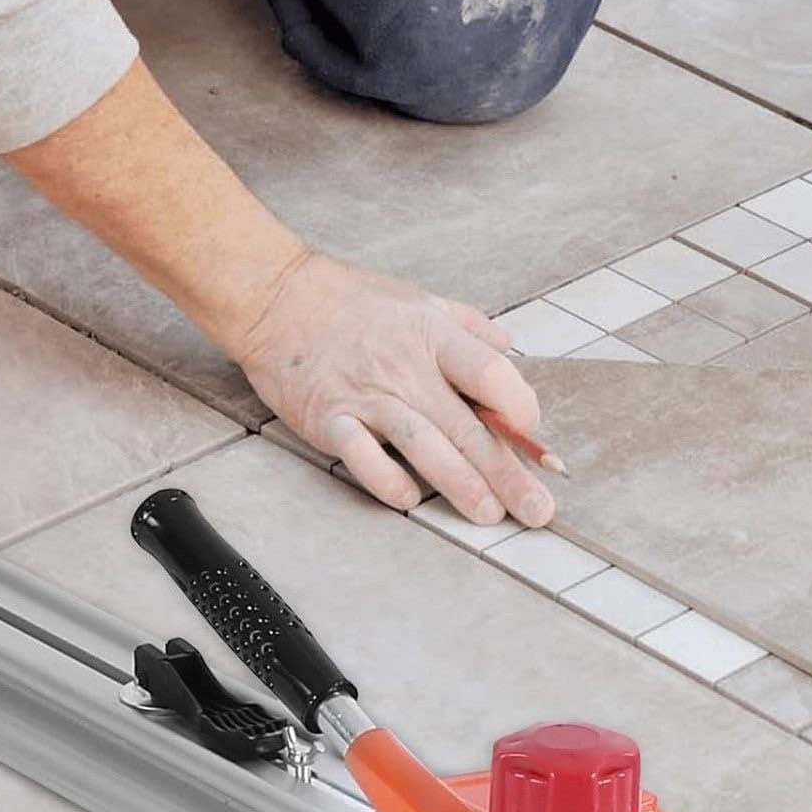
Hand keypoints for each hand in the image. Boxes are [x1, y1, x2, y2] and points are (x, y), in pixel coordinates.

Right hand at [236, 252, 552, 526]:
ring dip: (459, 483)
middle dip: (507, 473)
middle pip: (468, 426)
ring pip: (423, 445)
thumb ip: (469, 327)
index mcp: (435, 338)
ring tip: (488, 514)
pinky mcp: (328, 417)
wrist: (275, 296)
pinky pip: (361, 454)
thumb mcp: (421, 300)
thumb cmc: (352, 302)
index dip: (521, 410)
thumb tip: (510, 349)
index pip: (493, 375)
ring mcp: (367, 396)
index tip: (534, 440)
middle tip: (536, 510)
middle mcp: (407, 369)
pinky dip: (385, 478)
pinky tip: (409, 501)